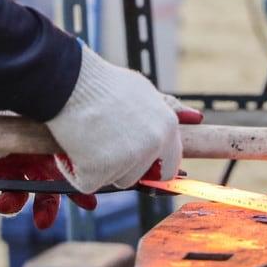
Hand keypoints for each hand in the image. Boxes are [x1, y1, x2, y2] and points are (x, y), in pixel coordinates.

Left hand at [0, 91, 96, 227]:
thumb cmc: (19, 90)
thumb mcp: (39, 106)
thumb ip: (51, 123)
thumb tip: (74, 132)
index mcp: (53, 150)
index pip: (71, 175)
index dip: (81, 192)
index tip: (88, 203)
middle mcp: (34, 161)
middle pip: (44, 193)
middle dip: (45, 209)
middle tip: (42, 221)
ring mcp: (9, 166)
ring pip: (14, 195)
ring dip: (10, 204)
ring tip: (3, 205)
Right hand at [46, 45, 201, 193]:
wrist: (69, 82)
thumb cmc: (102, 85)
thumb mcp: (143, 90)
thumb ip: (168, 108)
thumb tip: (197, 119)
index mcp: (167, 126)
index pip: (170, 162)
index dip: (151, 165)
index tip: (135, 161)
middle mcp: (153, 144)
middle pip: (140, 175)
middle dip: (123, 167)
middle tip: (103, 145)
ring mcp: (128, 160)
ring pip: (116, 179)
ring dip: (100, 168)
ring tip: (87, 138)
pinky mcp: (100, 172)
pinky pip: (88, 184)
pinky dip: (76, 172)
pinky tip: (72, 147)